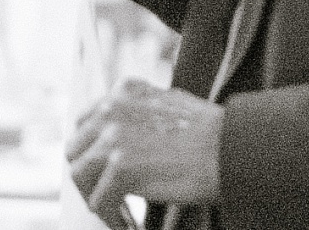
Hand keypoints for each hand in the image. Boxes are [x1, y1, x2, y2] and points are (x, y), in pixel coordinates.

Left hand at [67, 80, 221, 222]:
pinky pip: (99, 201)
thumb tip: (119, 136)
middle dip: (88, 173)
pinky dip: (112, 216)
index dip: (92, 150)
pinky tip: (128, 222)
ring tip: (116, 211)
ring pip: (80, 176)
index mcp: (124, 91)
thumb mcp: (170, 105)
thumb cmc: (212, 133)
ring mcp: (114, 137)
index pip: (86, 123)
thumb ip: (138, 113)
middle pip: (75, 149)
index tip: (101, 169)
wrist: (232, 149)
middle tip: (106, 192)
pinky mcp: (120, 167)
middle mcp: (113, 108)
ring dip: (95, 196)